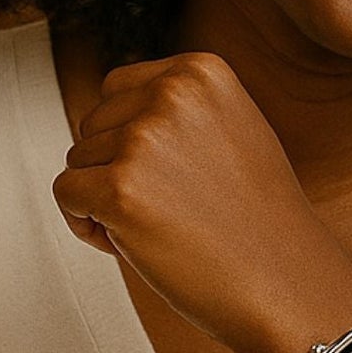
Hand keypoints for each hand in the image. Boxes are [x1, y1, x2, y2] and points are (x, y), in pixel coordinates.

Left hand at [51, 53, 351, 352]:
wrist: (285, 281)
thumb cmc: (261, 220)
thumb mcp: (235, 130)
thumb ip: (182, 110)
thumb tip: (120, 113)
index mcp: (202, 71)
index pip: (118, 90)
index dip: (131, 138)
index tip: (170, 173)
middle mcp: (173, 94)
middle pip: (93, 125)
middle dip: (115, 168)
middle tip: (169, 206)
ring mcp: (145, 139)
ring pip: (78, 161)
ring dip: (104, 200)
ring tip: (163, 226)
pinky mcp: (120, 188)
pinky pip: (66, 196)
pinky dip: (88, 226)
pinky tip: (135, 243)